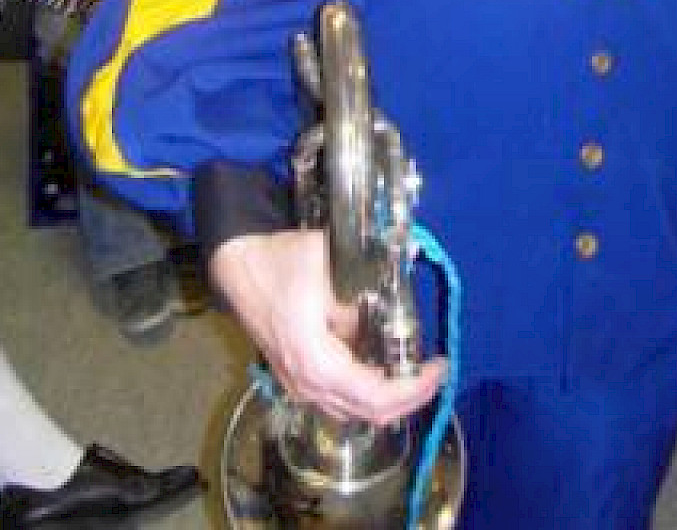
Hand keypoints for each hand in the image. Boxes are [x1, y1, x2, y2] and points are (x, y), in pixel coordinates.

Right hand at [208, 229, 446, 425]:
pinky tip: (384, 364)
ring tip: (416, 370)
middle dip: (409, 397)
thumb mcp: (329, 266)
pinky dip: (369, 390)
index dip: (413, 389)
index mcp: (316, 361)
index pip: (375, 396)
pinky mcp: (298, 376)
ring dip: (390, 397)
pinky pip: (340, 398)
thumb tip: (395, 300)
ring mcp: (300, 384)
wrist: (238, 267)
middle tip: (435, 372)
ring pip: (354, 410)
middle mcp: (307, 383)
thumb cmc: (279, 263)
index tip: (438, 368)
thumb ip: (363, 289)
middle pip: (369, 413)